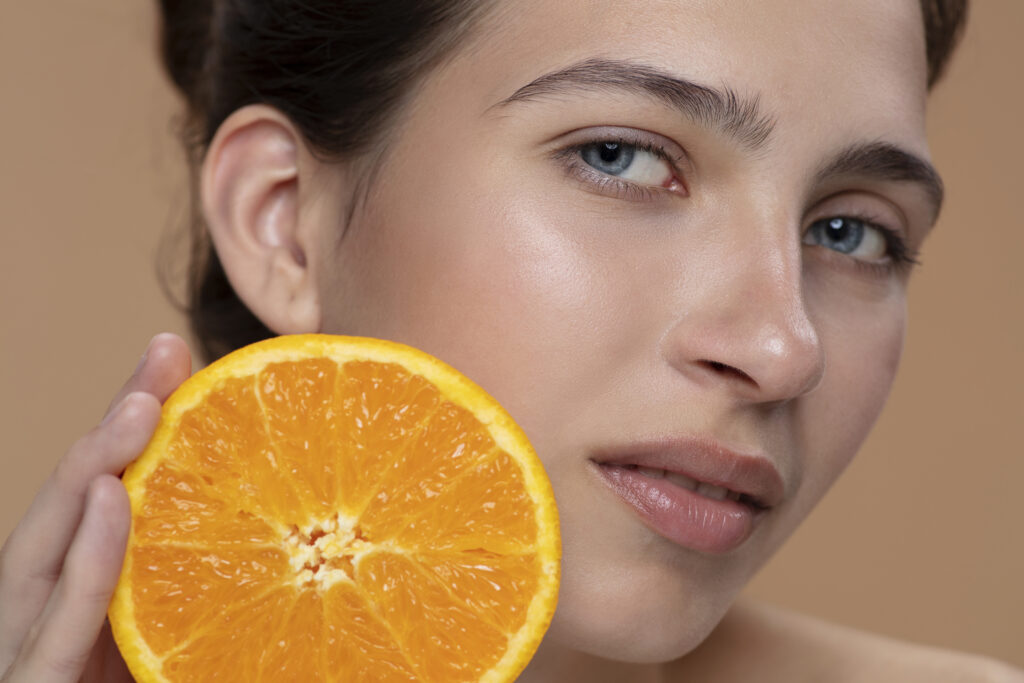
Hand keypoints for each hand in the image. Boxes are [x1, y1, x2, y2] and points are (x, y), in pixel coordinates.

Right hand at [0, 334, 191, 681]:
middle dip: (114, 427)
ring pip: (44, 552)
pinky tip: (112, 496)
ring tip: (141, 409)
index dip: (130, 426)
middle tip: (166, 356)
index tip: (173, 356)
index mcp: (80, 600)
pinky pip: (56, 627)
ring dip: (89, 470)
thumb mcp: (193, 627)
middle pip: (72, 507)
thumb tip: (300, 516)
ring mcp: (28, 654)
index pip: (102, 498)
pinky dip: (85, 561)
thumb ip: (216, 573)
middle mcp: (43, 617)